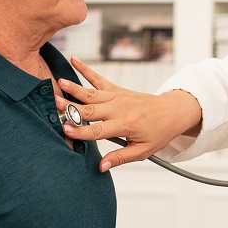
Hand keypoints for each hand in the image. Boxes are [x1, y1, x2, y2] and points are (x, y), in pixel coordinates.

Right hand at [55, 57, 201, 171]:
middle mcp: (119, 108)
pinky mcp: (116, 89)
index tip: (65, 129)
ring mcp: (117, 97)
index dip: (81, 130)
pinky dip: (85, 69)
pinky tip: (74, 60)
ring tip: (59, 82)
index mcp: (125, 125)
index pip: (98, 130)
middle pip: (90, 109)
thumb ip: (120, 157)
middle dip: (72, 107)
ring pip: (91, 93)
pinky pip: (98, 79)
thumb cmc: (158, 133)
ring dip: (74, 88)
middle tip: (55, 103)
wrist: (171, 112)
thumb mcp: (142, 151)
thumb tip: (101, 167)